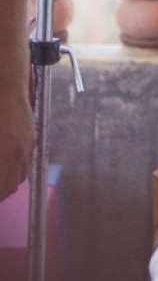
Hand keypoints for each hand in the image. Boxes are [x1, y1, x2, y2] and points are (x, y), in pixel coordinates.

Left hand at [0, 84, 33, 201]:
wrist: (7, 86)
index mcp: (3, 154)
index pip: (1, 187)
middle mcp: (17, 153)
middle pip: (9, 188)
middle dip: (0, 194)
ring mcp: (26, 146)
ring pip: (19, 178)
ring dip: (7, 186)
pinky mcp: (31, 139)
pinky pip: (26, 164)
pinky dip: (15, 172)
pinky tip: (6, 167)